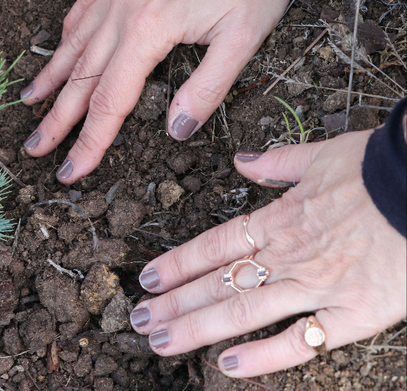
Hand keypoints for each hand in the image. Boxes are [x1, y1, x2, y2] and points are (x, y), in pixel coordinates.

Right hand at [21, 0, 301, 183]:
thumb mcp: (244, 37)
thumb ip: (207, 88)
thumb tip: (176, 130)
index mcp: (149, 31)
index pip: (109, 101)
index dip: (89, 141)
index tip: (70, 170)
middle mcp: (122, 9)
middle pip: (81, 77)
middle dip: (57, 119)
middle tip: (35, 148)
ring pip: (74, 41)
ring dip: (51, 78)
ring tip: (29, 103)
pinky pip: (83, 6)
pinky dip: (68, 33)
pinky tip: (58, 48)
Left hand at [127, 131, 406, 376]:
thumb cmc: (382, 168)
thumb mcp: (322, 155)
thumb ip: (277, 162)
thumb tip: (241, 160)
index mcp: (280, 219)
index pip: (214, 246)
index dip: (177, 264)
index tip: (147, 279)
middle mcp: (289, 255)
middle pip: (218, 283)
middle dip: (175, 303)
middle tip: (139, 320)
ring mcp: (319, 286)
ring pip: (244, 312)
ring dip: (197, 328)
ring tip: (160, 342)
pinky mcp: (355, 313)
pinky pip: (302, 341)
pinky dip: (264, 355)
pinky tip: (227, 366)